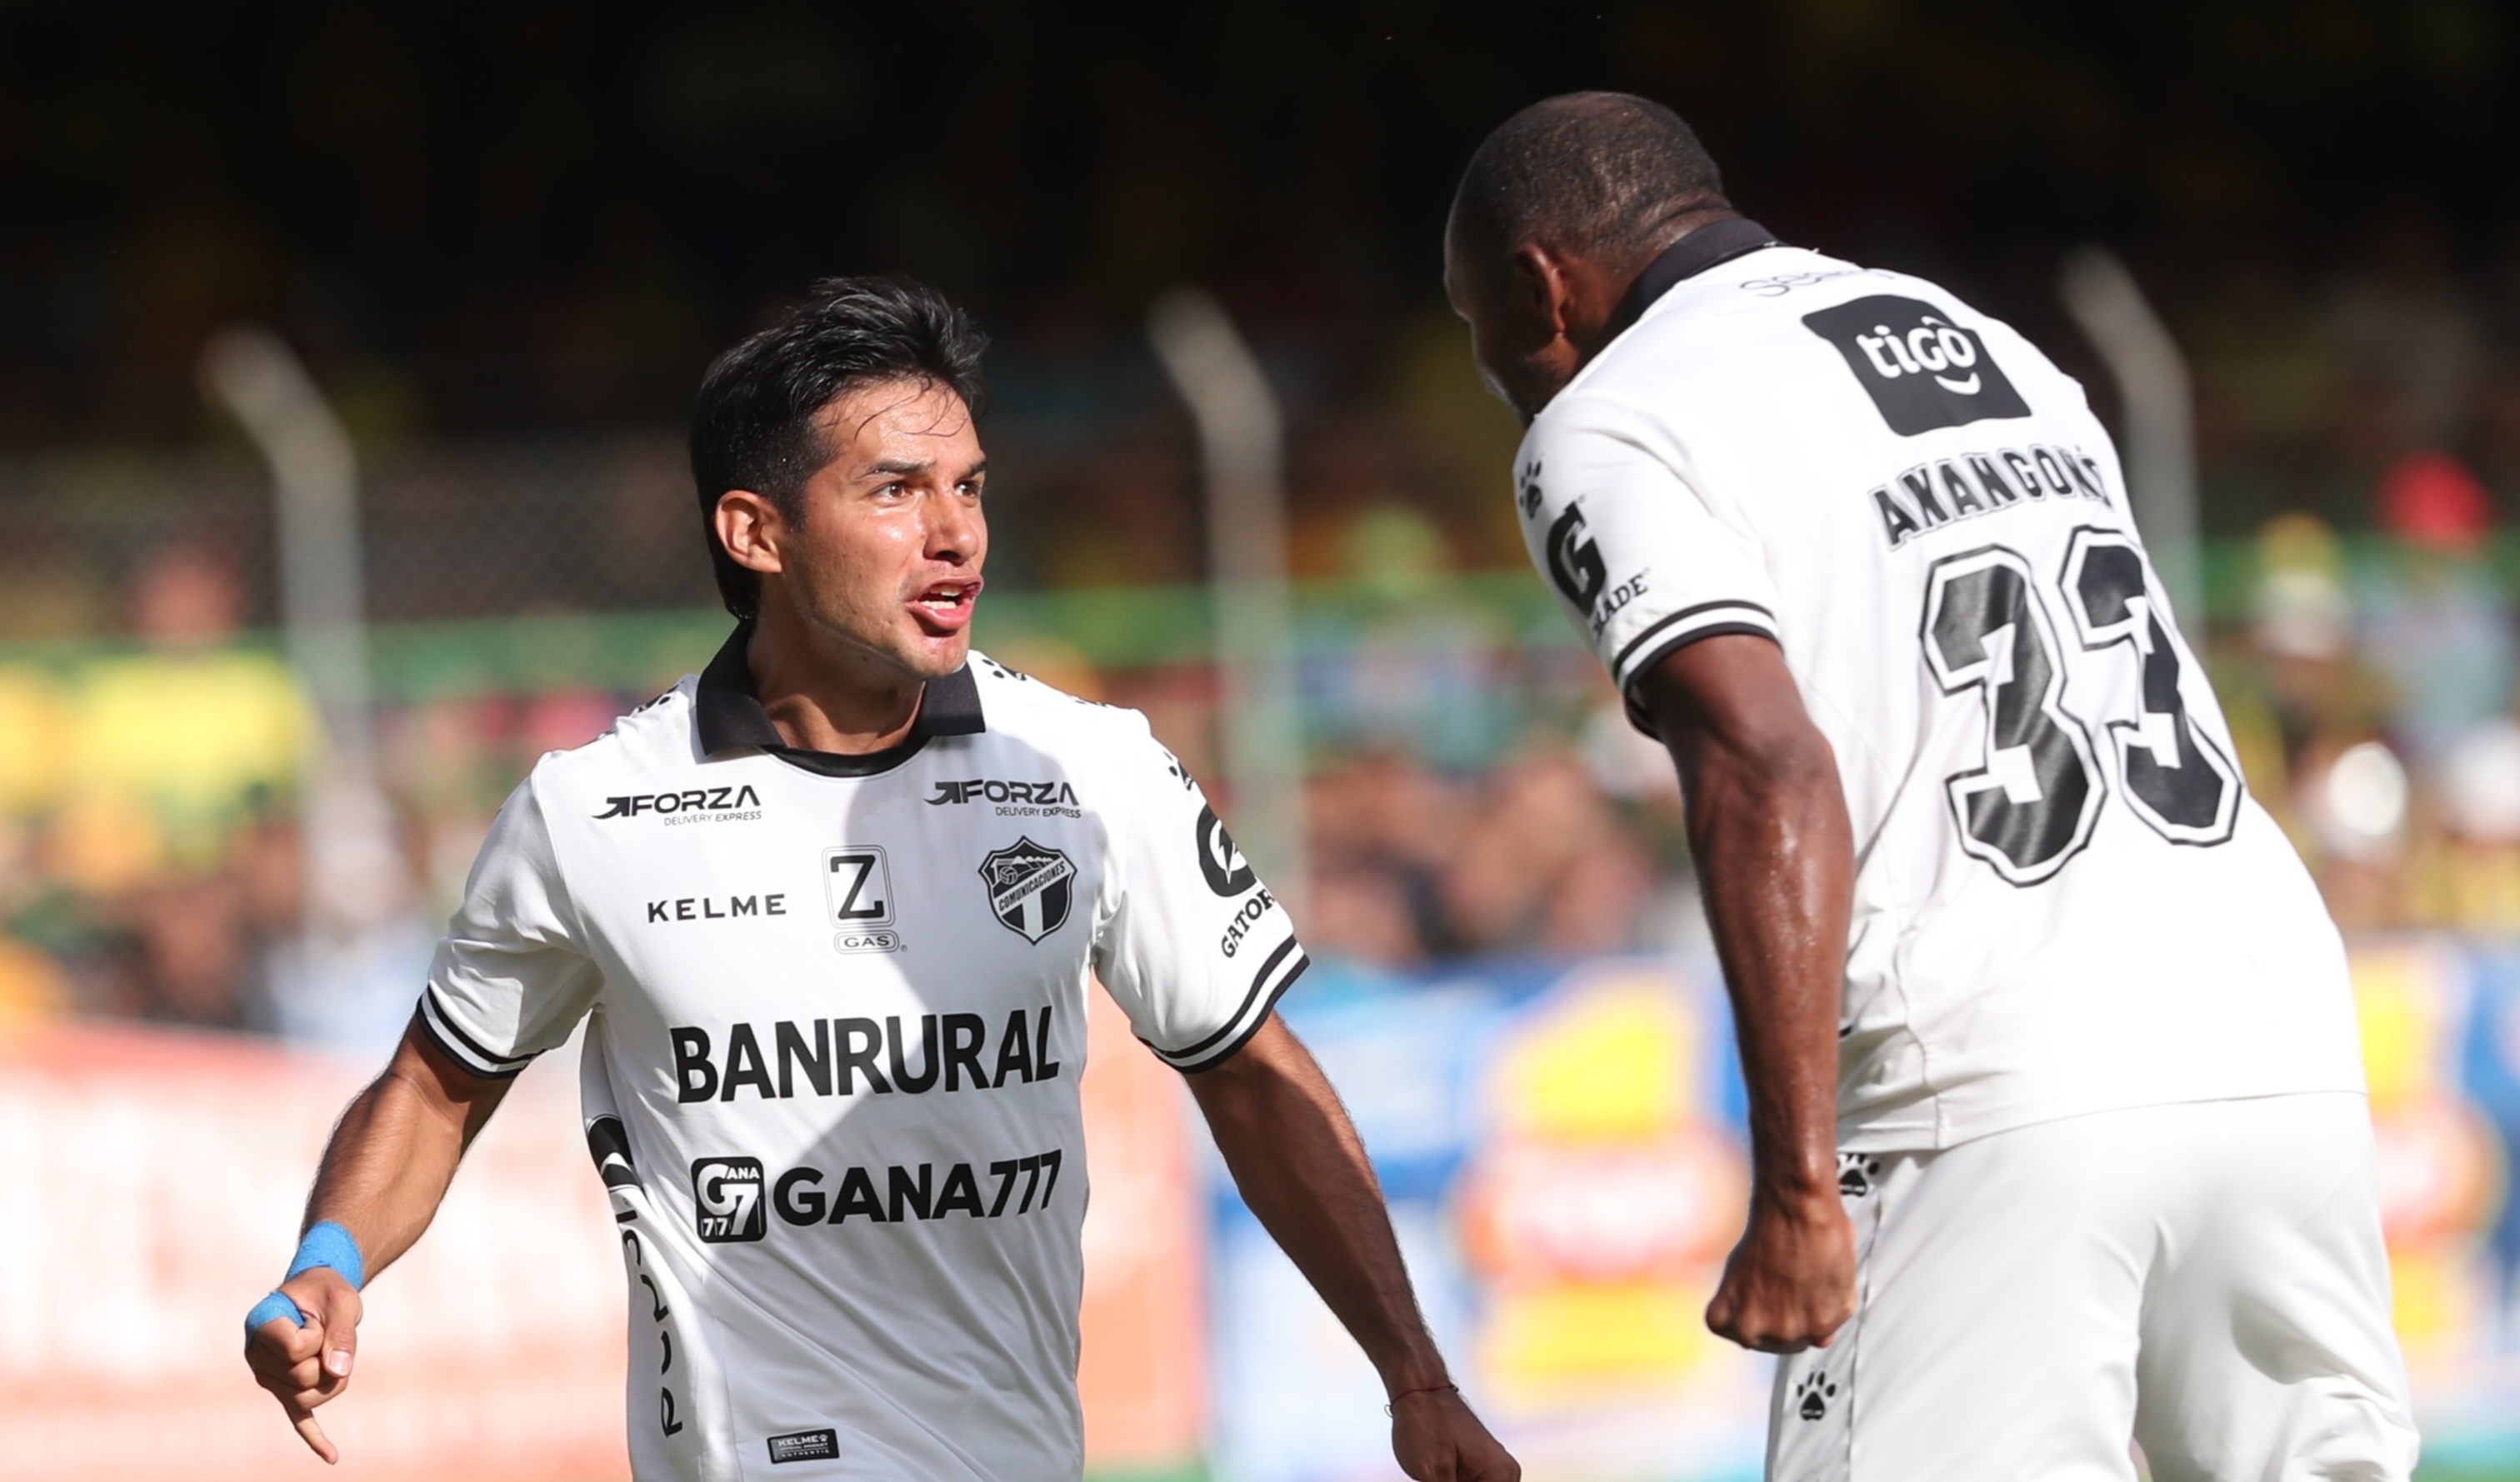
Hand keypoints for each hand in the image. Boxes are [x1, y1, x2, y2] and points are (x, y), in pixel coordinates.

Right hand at [243, 1267, 362, 1463]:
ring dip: (333, 1377)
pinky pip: (300, 1420)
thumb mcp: (342, 1301)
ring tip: (327, 1347)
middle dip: (328, 1355)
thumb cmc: (328, 1291)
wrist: (319, 1291)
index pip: (295, 1350)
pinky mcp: (286, 1391)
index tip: (313, 1316)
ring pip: (310, 1399)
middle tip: (321, 1328)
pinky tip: (332, 1456)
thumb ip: (341, 1333)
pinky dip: (316, 1439)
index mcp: (260, 1328)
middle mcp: (257, 1358)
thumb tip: (339, 1372)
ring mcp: (269, 1379)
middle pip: (305, 1378)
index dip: (318, 1335)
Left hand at [1391, 1385, 1519, 1480]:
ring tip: (1434, 1474)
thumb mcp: (1432, 1475)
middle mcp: (1505, 1474)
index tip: (1440, 1480)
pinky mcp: (1477, 1466)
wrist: (1418, 1388)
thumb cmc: (1425, 1425)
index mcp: (1500, 1477)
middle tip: (1436, 1477)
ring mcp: (1492, 1469)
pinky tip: (1435, 1477)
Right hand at [1704, 1189, 1854, 1352]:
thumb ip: (1830, 1315)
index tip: (1789, 1298)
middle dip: (1774, 1316)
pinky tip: (1736, 1283)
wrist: (1794, 1206)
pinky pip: (1718, 1322)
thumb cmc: (1819, 1230)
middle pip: (1777, 1341)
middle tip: (1773, 1282)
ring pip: (1747, 1334)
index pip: (1806, 1338)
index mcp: (1823, 1326)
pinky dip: (1722, 1304)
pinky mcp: (1730, 1311)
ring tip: (1757, 1279)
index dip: (1797, 1316)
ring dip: (1747, 1312)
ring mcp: (1760, 1325)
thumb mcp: (1841, 1281)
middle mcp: (1792, 1332)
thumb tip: (1821, 1339)